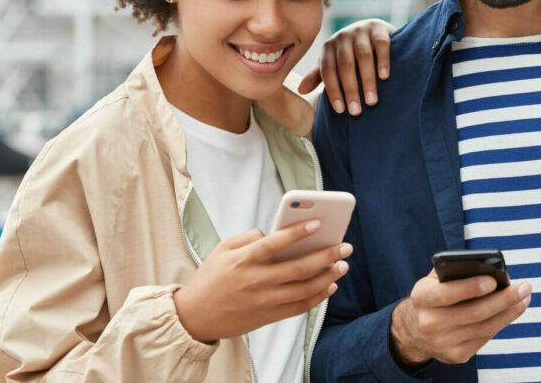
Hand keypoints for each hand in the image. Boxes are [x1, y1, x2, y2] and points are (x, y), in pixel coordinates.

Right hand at [173, 220, 351, 342]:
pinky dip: (317, 297)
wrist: (195, 316)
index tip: (318, 223)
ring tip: (342, 265)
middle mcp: (256, 281)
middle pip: (298, 268)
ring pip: (304, 290)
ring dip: (328, 277)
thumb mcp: (223, 248)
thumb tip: (274, 234)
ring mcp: (264, 301)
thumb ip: (249, 237)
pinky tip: (329, 286)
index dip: (297, 232)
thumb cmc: (210, 277)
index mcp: (244, 260)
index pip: (275, 243)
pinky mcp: (268, 316)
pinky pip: (299, 308)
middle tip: (345, 246)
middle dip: (326, 256)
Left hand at [298, 18, 394, 115]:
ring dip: (367, 80)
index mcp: (328, 47)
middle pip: (345, 65)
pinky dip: (383, 61)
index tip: (340, 110)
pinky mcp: (378, 29)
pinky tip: (384, 77)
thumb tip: (300, 90)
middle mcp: (342, 37)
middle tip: (356, 111)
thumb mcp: (331, 62)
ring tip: (371, 101)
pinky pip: (381, 45)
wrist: (372, 29)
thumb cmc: (348, 52)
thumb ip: (317, 75)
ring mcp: (361, 31)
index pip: (327, 70)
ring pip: (363, 56)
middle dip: (350, 89)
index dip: (332, 90)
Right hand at [390, 270, 530, 367]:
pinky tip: (512, 310)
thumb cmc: (432, 296)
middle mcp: (430, 323)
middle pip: (473, 313)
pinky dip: (502, 322)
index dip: (470, 288)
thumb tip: (488, 269)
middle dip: (503, 300)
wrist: (414, 330)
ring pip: (484, 328)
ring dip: (509, 312)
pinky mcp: (456, 355)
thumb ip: (453, 273)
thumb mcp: (433, 280)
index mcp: (421, 298)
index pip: (446, 294)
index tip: (494, 280)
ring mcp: (443, 343)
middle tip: (524, 287)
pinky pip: (485, 338)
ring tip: (524, 297)